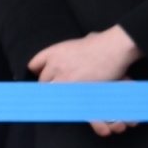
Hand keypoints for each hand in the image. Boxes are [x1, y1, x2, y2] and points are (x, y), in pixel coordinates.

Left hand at [28, 26, 142, 136]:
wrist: (113, 48)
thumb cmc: (100, 42)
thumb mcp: (79, 41)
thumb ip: (71, 50)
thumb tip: (75, 52)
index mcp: (53, 52)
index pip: (34, 66)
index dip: (39, 72)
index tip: (45, 77)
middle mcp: (54, 65)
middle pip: (42, 82)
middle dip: (49, 86)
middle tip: (58, 90)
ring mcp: (64, 78)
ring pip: (51, 93)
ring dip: (57, 96)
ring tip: (64, 99)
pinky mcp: (74, 89)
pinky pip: (64, 100)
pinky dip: (66, 104)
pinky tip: (69, 106)